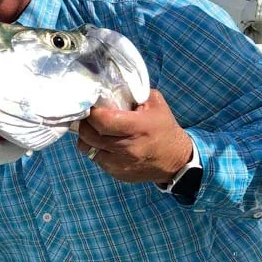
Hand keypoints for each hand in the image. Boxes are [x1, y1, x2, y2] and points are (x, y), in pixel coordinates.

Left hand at [75, 90, 192, 183]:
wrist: (177, 160)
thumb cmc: (163, 127)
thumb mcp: (155, 104)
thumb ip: (133, 93)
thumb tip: (108, 88)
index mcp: (138, 127)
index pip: (102, 120)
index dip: (92, 112)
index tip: (93, 107)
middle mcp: (128, 147)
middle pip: (89, 134)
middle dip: (85, 123)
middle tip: (89, 117)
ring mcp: (121, 163)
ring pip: (87, 148)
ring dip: (87, 138)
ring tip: (94, 130)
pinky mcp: (117, 173)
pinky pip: (96, 159)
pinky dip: (95, 150)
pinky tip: (104, 143)